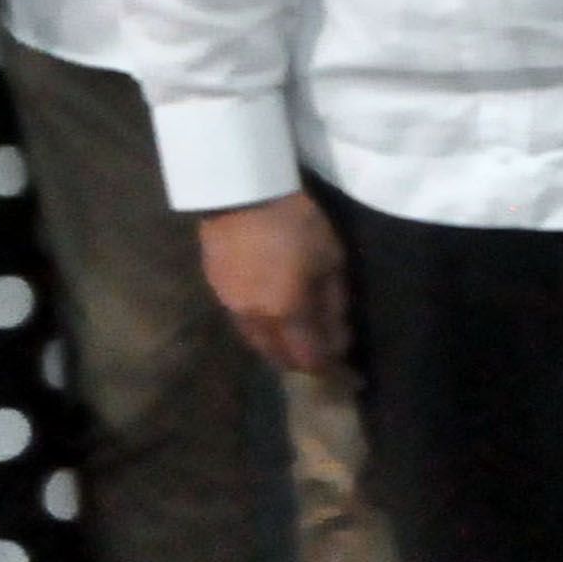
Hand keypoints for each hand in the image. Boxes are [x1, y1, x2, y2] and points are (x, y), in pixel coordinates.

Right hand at [198, 193, 350, 374]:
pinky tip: (271, 314)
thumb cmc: (296, 222)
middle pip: (279, 357)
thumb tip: (338, 329)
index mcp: (287, 313)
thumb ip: (333, 299)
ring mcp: (231, 308)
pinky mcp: (216, 292)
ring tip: (296, 335)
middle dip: (302, 361)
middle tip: (321, 351)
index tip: (345, 363)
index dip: (329, 366)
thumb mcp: (330, 257)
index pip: (308, 358)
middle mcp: (256, 320)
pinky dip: (261, 328)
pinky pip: (242, 323)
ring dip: (278, 347)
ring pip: (257, 343)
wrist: (242, 195)